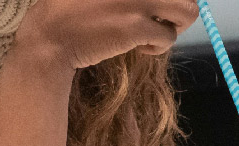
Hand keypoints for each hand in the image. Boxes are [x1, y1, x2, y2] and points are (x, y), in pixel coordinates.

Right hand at [17, 0, 199, 71]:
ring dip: (173, 27)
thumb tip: (160, 1)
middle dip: (180, 10)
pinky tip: (139, 47)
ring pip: (186, 12)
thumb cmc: (74, 11)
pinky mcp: (137, 26)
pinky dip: (157, 47)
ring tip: (152, 33)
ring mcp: (138, 0)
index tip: (158, 9)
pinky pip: (168, 38)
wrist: (52, 38)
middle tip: (164, 21)